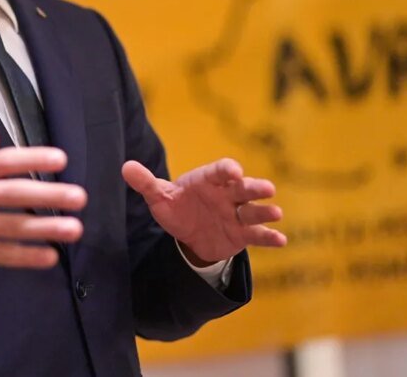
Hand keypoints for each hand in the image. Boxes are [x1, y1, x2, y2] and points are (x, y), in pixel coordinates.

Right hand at [0, 131, 86, 285]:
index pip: (2, 162)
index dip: (32, 158)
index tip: (62, 159)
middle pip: (12, 193)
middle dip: (48, 194)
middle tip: (79, 197)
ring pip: (10, 226)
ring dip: (45, 228)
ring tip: (74, 229)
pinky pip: (0, 254)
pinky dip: (25, 256)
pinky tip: (49, 257)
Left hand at [122, 157, 285, 264]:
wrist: (188, 232)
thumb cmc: (177, 207)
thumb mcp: (159, 197)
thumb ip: (146, 183)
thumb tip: (126, 167)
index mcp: (208, 180)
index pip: (219, 171)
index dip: (227, 169)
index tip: (234, 170)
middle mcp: (226, 195)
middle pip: (243, 188)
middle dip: (255, 187)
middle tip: (268, 188)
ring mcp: (236, 214)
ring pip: (254, 211)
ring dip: (265, 211)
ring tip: (276, 213)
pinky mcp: (242, 234)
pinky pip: (257, 235)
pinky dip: (269, 237)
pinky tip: (281, 240)